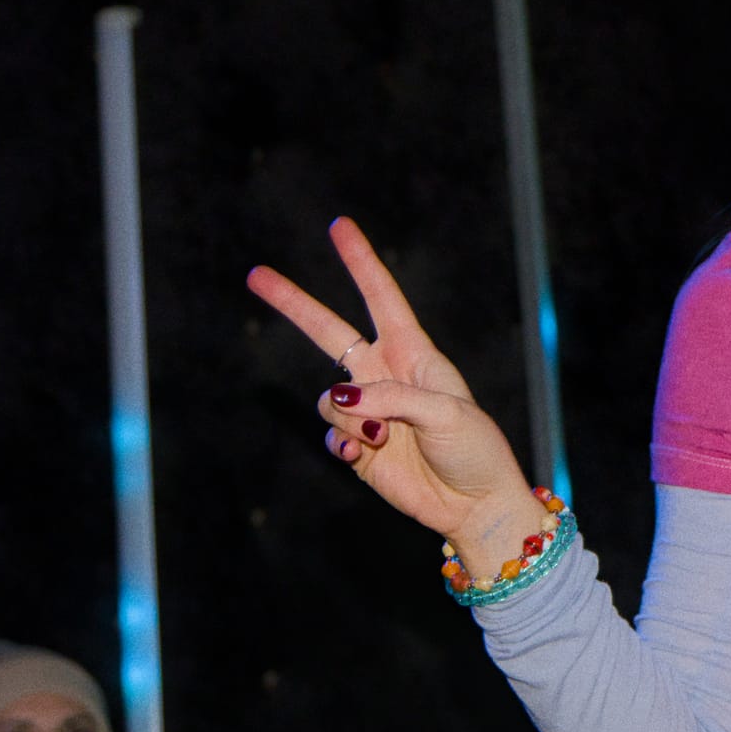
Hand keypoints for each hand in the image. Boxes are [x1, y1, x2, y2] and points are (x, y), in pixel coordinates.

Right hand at [247, 218, 545, 567]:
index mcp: (415, 355)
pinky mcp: (359, 448)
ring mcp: (369, 412)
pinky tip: (365, 456)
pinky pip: (331, 435)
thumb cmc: (475, 450)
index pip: (382, 298)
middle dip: (294, 304)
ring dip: (349, 418)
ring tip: (384, 439)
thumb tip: (338, 397)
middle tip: (255, 275)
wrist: (475, 504)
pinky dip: (342, 444)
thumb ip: (392, 399)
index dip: (361, 263)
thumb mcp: (446, 413)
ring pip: (328, 399)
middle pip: (329, 331)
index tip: (340, 227)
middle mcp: (386, 376)